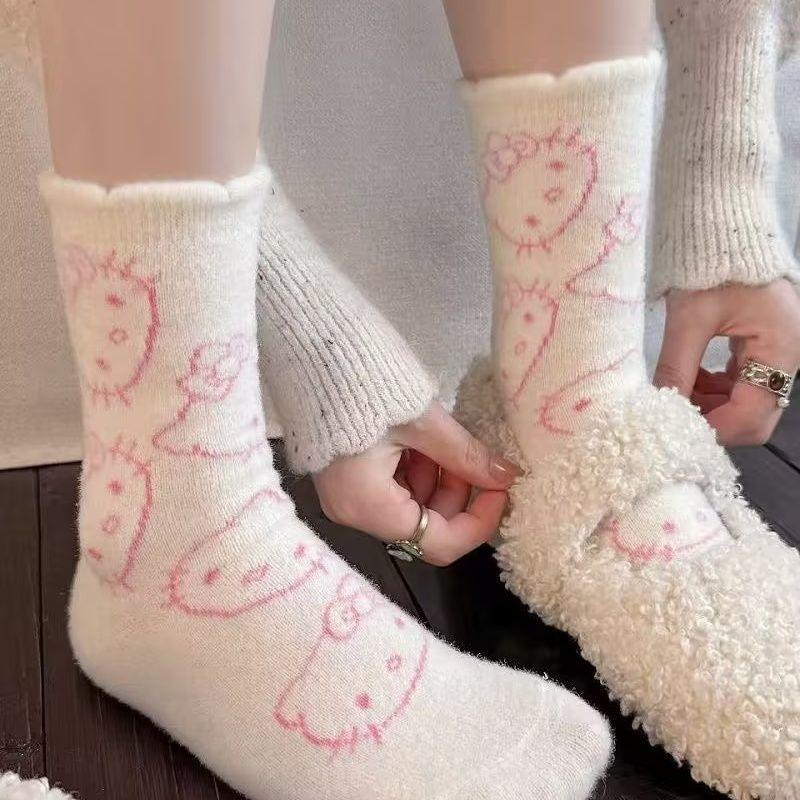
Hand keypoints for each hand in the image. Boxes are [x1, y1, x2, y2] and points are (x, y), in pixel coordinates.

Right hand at [312, 402, 520, 565]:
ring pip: (410, 506)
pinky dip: (416, 469)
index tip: (501, 490)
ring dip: (438, 479)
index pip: (438, 543)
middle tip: (473, 457)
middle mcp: (352, 511)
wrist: (312, 350)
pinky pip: (391, 488)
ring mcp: (346, 495)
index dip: (478, 522)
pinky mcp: (345, 476)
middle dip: (458, 495)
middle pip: (423, 526)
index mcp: (367, 506)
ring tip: (442, 439)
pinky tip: (421, 438)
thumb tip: (507, 476)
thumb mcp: (424, 422)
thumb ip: (467, 456)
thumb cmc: (365, 386)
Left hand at [654, 279, 799, 445]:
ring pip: (747, 402)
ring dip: (710, 405)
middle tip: (674, 412)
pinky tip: (689, 376)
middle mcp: (789, 357)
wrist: (721, 225)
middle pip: (754, 417)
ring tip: (677, 389)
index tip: (675, 428)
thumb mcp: (689, 318)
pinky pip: (742, 382)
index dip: (713, 429)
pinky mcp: (764, 345)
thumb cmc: (711, 263)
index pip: (751, 416)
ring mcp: (778, 351)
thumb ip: (676, 367)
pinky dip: (715, 388)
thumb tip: (658, 406)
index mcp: (781, 350)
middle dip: (713, 420)